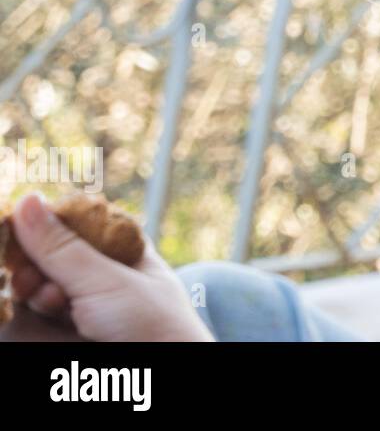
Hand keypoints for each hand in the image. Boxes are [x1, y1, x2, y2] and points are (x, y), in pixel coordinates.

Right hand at [6, 193, 213, 341]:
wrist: (160, 379)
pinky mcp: (63, 336)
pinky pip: (33, 320)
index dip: (47, 227)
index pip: (76, 226)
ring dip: (36, 291)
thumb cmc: (151, 325)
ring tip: (54, 300)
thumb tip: (28, 200)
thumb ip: (63, 248)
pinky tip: (48, 312)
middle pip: (49, 259)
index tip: (19, 227)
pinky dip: (33, 315)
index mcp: (123, 251)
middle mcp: (101, 277)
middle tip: (34, 276)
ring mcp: (83, 308)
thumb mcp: (107, 280)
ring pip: (38, 289)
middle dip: (36, 264)